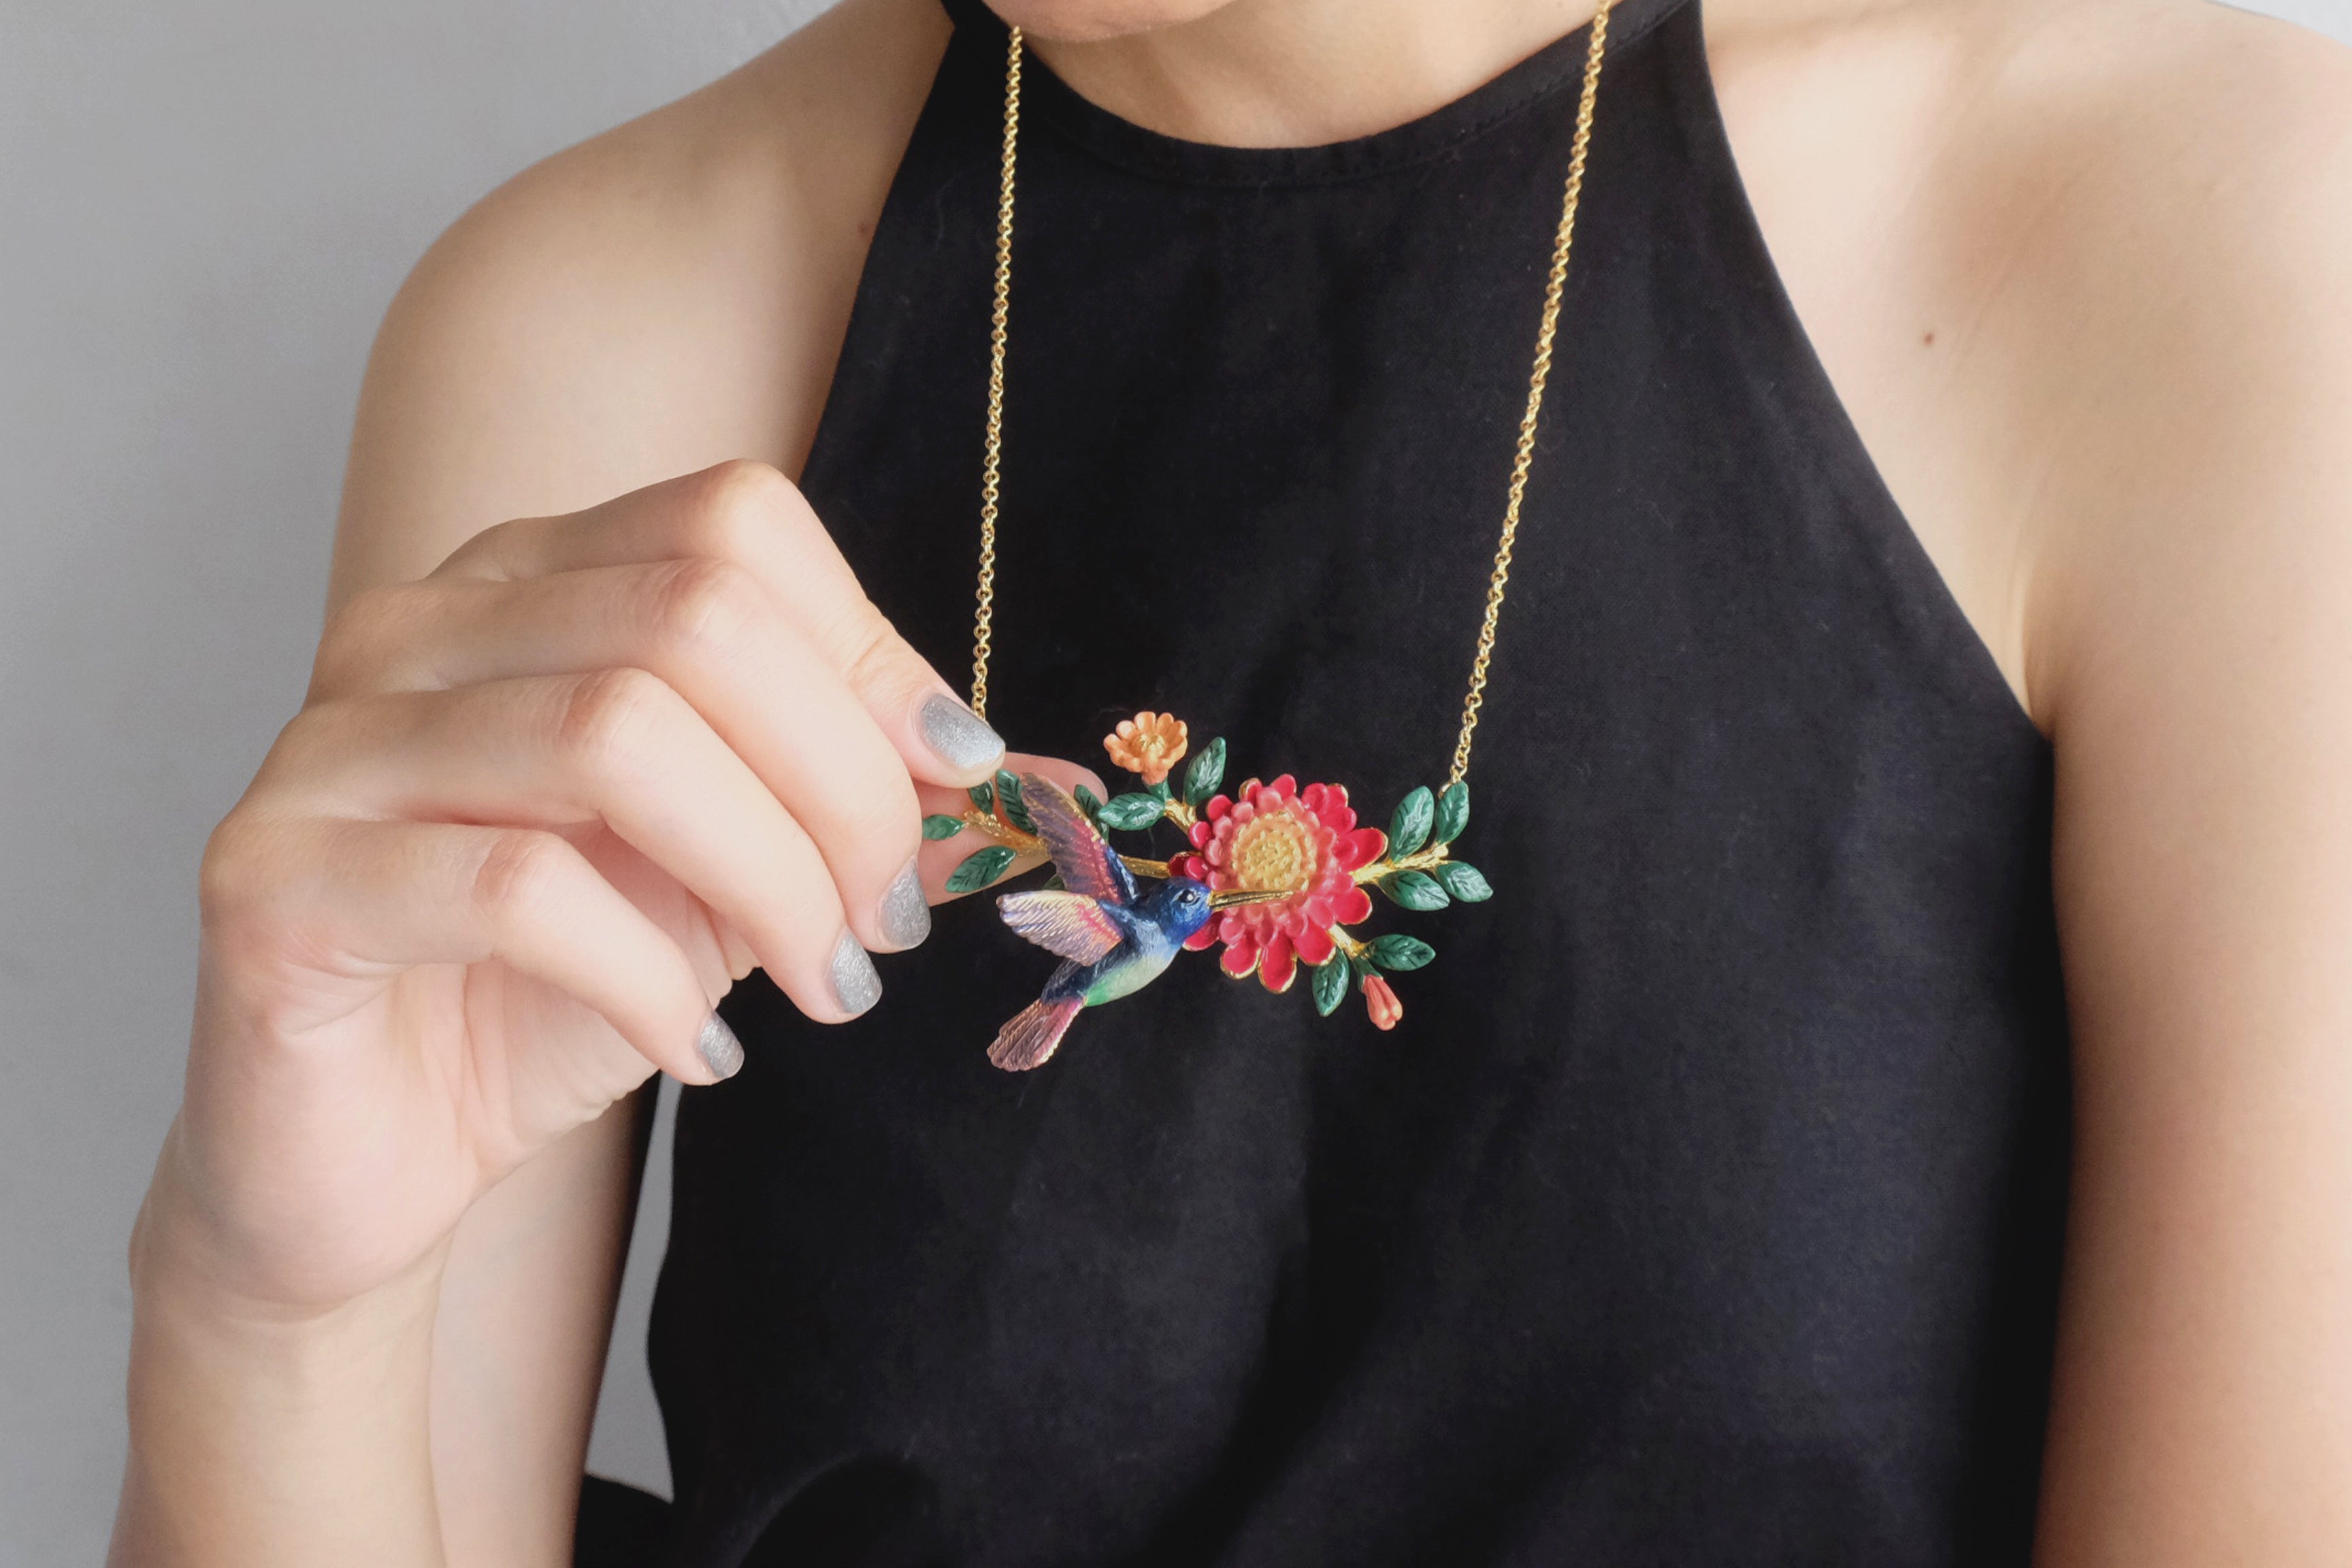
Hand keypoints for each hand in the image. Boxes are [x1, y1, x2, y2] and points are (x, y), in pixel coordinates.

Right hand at [151, 459, 1035, 1314]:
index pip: (730, 523)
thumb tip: (964, 756)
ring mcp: (331, 743)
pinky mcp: (275, 878)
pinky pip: (515, 888)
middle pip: (693, 618)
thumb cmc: (551, 995)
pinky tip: (695, 1048)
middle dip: (840, 782)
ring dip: (770, 880)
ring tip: (823, 984)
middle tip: (885, 922)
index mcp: (528, 583)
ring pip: (613, 736)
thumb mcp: (725, 870)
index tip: (952, 780)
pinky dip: (650, 980)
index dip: (870, 653)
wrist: (376, 1158)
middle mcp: (418, 628)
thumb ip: (822, 791)